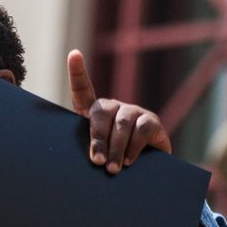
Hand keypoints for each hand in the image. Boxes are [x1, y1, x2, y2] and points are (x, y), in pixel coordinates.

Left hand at [66, 49, 171, 174]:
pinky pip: (141, 130)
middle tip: (98, 161)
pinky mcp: (151, 121)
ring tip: (113, 169)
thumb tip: (94, 160)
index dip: (78, 72)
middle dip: (98, 138)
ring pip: (122, 124)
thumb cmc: (115, 162)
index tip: (74, 55)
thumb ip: (94, 150)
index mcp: (95, 113)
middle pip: (102, 112)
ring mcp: (133, 111)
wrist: (147, 171)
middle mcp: (114, 107)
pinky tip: (129, 161)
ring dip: (116, 148)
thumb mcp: (100, 155)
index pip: (83, 90)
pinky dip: (133, 147)